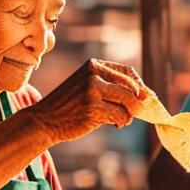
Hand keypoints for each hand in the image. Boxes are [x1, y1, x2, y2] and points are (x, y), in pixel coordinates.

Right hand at [31, 59, 145, 143]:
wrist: (43, 120)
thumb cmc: (69, 105)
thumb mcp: (86, 86)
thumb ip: (110, 86)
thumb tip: (146, 94)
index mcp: (93, 65)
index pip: (127, 72)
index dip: (138, 85)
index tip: (143, 96)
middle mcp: (93, 74)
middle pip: (130, 88)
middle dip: (138, 102)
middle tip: (137, 112)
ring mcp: (92, 91)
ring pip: (127, 102)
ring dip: (129, 114)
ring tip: (123, 120)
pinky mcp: (93, 109)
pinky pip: (120, 115)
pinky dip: (122, 121)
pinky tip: (116, 124)